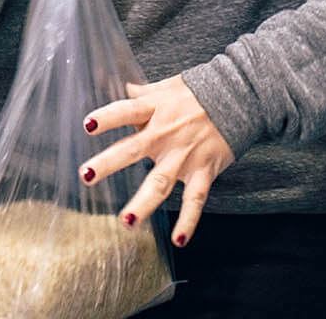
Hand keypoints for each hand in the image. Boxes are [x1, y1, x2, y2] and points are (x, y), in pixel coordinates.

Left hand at [79, 75, 235, 247]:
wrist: (238, 98)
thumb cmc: (196, 92)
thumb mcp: (165, 86)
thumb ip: (141, 93)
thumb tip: (121, 88)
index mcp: (154, 109)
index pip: (126, 111)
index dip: (107, 117)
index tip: (87, 125)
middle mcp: (165, 133)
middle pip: (133, 149)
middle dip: (108, 163)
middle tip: (86, 176)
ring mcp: (184, 154)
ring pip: (161, 182)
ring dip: (143, 204)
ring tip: (126, 222)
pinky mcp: (204, 170)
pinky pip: (195, 199)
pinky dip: (188, 220)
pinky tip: (179, 239)